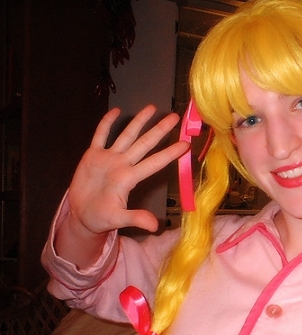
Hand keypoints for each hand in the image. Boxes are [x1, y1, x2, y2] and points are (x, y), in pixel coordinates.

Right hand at [67, 105, 188, 237]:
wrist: (81, 215)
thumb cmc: (102, 218)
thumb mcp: (118, 219)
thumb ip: (136, 218)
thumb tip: (155, 226)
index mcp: (129, 178)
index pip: (154, 163)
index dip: (169, 153)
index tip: (185, 144)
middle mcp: (122, 165)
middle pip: (144, 144)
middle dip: (159, 130)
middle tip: (175, 117)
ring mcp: (108, 158)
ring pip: (126, 135)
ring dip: (138, 122)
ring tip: (152, 107)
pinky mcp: (92, 156)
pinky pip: (100, 136)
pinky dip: (106, 124)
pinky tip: (116, 111)